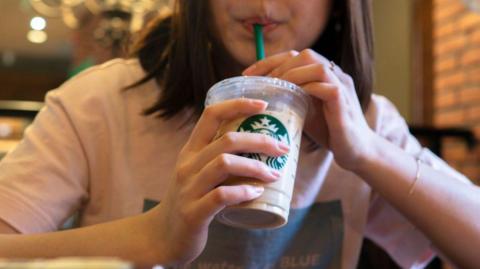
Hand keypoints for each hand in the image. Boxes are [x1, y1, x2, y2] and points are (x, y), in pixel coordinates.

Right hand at [148, 99, 287, 265]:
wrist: (163, 236)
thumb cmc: (190, 201)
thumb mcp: (198, 173)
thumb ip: (220, 159)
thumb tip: (260, 148)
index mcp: (190, 151)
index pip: (211, 115)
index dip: (238, 104)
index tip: (263, 105)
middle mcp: (188, 165)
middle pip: (227, 140)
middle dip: (260, 141)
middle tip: (282, 149)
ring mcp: (189, 188)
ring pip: (225, 164)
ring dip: (256, 167)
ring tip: (274, 174)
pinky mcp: (193, 212)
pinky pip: (222, 196)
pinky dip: (244, 192)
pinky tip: (257, 193)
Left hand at [243, 49, 374, 170]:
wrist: (356, 152)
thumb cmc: (330, 132)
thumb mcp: (305, 111)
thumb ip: (290, 99)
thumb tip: (259, 98)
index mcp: (325, 74)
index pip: (296, 56)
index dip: (270, 61)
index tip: (247, 74)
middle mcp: (335, 75)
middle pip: (305, 55)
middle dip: (277, 65)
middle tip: (258, 83)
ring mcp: (342, 86)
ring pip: (316, 66)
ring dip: (291, 75)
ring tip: (273, 89)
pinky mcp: (344, 102)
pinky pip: (326, 86)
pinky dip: (305, 89)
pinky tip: (289, 99)